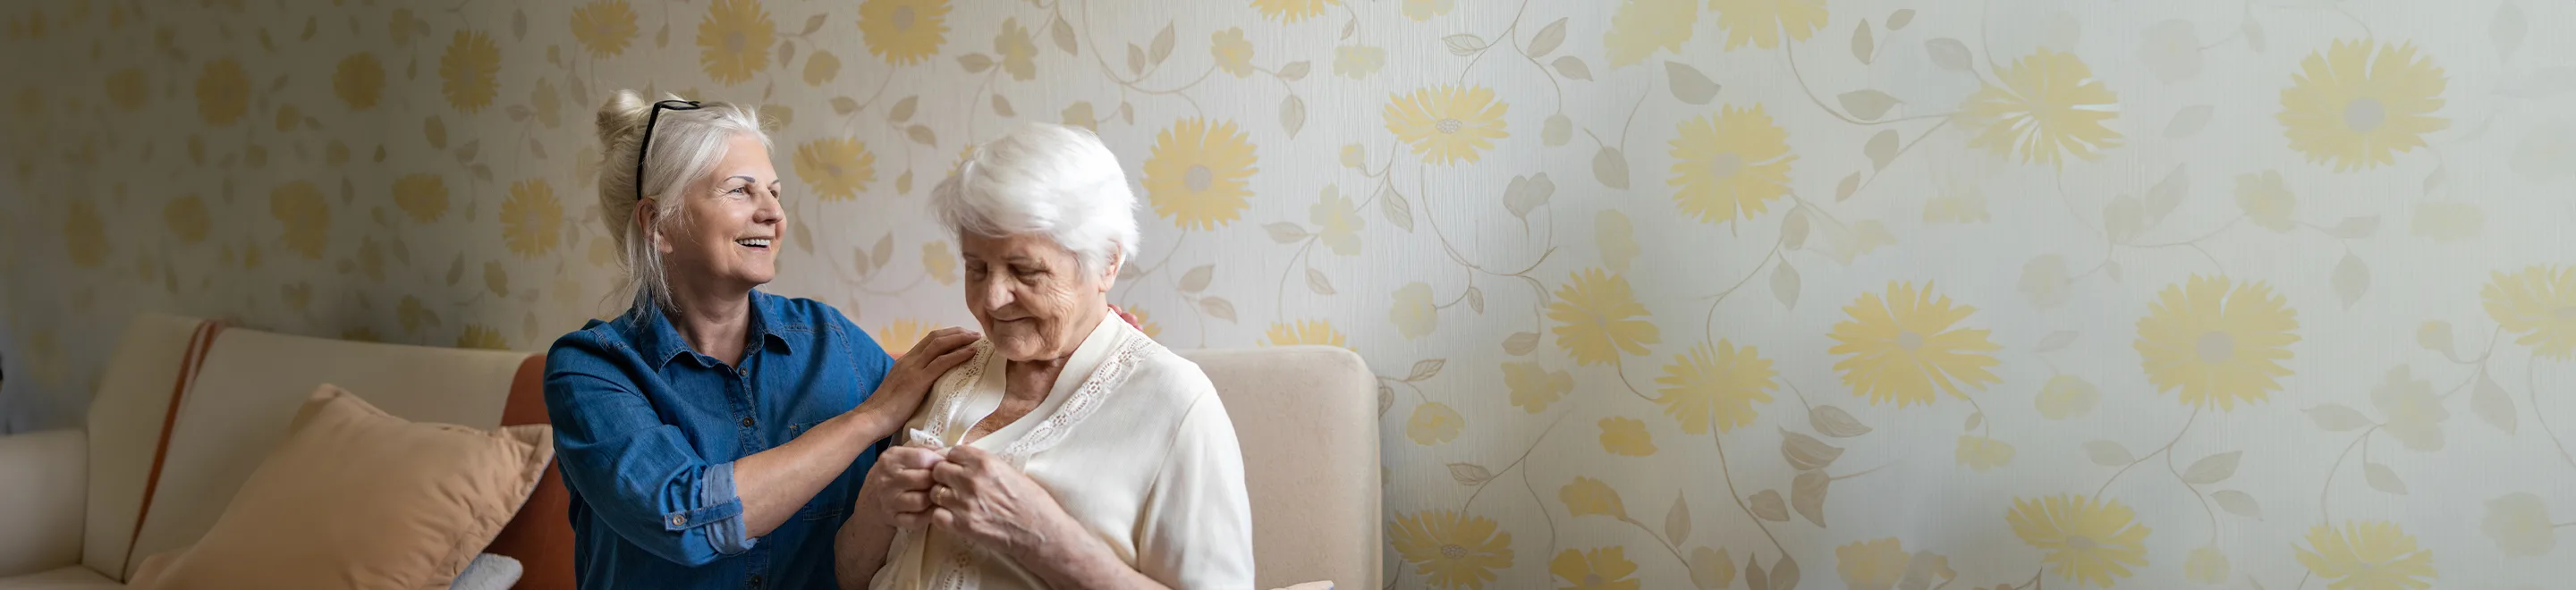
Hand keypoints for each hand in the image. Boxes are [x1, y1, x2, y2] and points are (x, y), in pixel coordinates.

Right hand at [859, 327, 979, 420]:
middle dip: (957, 332)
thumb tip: (930, 386)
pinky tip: (972, 352)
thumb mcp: (901, 390)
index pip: (929, 341)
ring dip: (961, 339)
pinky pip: (941, 362)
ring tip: (977, 338)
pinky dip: (958, 355)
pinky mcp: (918, 380)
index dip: (948, 335)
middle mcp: (909, 360)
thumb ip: (914, 383)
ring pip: (940, 345)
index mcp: (905, 361)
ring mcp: (913, 368)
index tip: (963, 336)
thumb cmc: (886, 411)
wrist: (871, 419)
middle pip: (936, 337)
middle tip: (975, 333)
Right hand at [860, 446, 942, 529]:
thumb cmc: (894, 474)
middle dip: (938, 481)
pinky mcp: (893, 519)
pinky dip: (929, 515)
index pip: (922, 457)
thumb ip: (925, 451)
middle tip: (945, 482)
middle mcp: (888, 479)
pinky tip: (932, 509)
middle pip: (925, 479)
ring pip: (923, 501)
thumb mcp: (903, 456)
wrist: (871, 500)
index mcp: (891, 459)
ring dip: (934, 499)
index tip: (945, 465)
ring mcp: (889, 501)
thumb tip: (949, 453)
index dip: (938, 461)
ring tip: (938, 495)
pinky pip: (918, 519)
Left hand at [927, 446, 1074, 558]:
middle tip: (954, 486)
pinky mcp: (961, 525)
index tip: (958, 468)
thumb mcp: (1010, 471)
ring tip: (957, 504)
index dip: (955, 461)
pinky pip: (936, 515)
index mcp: (985, 462)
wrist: (1040, 532)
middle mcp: (971, 479)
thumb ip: (984, 465)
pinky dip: (942, 516)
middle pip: (939, 470)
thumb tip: (963, 461)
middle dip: (945, 477)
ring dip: (943, 497)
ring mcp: (964, 503)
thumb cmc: (1032, 502)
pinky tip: (955, 518)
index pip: (953, 452)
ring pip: (935, 493)